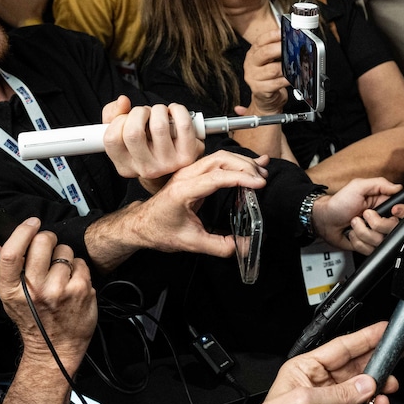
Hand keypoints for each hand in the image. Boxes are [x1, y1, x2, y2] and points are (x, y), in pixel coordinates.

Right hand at [0, 218, 97, 373]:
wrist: (55, 349)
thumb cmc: (33, 320)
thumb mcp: (12, 297)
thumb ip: (9, 267)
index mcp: (11, 290)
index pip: (11, 253)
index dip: (22, 232)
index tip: (31, 223)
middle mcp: (34, 290)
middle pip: (42, 242)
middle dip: (48, 239)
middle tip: (49, 250)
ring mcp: (59, 290)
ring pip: (65, 251)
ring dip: (64, 257)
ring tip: (60, 275)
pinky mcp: (81, 290)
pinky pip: (81, 263)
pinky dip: (78, 268)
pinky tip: (72, 283)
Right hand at [101, 96, 203, 190]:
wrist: (177, 167)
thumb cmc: (147, 145)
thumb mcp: (124, 136)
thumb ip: (113, 115)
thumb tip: (123, 101)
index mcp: (125, 166)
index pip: (112, 139)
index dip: (119, 120)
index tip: (127, 119)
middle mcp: (146, 169)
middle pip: (133, 132)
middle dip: (138, 112)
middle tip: (145, 113)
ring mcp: (167, 164)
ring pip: (159, 126)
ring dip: (158, 109)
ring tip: (159, 113)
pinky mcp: (187, 156)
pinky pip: (183, 125)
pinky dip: (178, 110)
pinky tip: (173, 111)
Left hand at [131, 150, 268, 256]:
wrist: (141, 224)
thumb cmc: (160, 231)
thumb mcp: (191, 243)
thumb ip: (220, 246)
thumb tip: (245, 246)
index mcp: (183, 191)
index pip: (217, 177)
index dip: (240, 178)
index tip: (258, 184)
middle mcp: (185, 176)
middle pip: (220, 160)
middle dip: (245, 167)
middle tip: (262, 180)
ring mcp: (188, 171)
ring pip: (220, 157)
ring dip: (242, 163)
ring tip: (260, 174)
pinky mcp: (193, 172)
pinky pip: (216, 161)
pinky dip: (236, 161)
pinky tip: (252, 163)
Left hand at [231, 321, 396, 403]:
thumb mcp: (306, 402)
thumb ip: (340, 394)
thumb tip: (366, 385)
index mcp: (306, 369)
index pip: (341, 348)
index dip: (365, 338)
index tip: (384, 331)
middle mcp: (319, 385)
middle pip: (354, 368)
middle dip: (376, 363)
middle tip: (396, 358)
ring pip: (361, 391)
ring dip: (376, 389)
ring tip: (389, 386)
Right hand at [242, 28, 288, 114]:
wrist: (265, 99)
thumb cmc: (269, 78)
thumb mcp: (270, 62)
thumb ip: (277, 51)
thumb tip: (293, 40)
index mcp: (253, 53)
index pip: (261, 40)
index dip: (273, 35)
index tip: (285, 32)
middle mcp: (251, 64)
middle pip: (265, 53)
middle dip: (280, 48)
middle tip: (292, 47)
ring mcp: (253, 77)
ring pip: (273, 69)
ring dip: (286, 67)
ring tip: (296, 64)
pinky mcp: (260, 90)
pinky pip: (276, 83)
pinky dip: (287, 80)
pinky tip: (292, 78)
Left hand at [312, 177, 402, 252]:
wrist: (325, 220)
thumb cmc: (339, 203)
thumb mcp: (358, 187)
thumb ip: (379, 184)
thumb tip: (398, 187)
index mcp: (384, 205)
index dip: (402, 213)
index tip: (393, 211)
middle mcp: (383, 220)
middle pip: (393, 228)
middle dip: (375, 223)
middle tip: (363, 215)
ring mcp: (376, 234)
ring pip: (380, 241)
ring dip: (362, 231)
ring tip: (354, 223)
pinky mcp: (368, 246)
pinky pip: (370, 250)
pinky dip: (357, 241)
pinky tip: (352, 234)